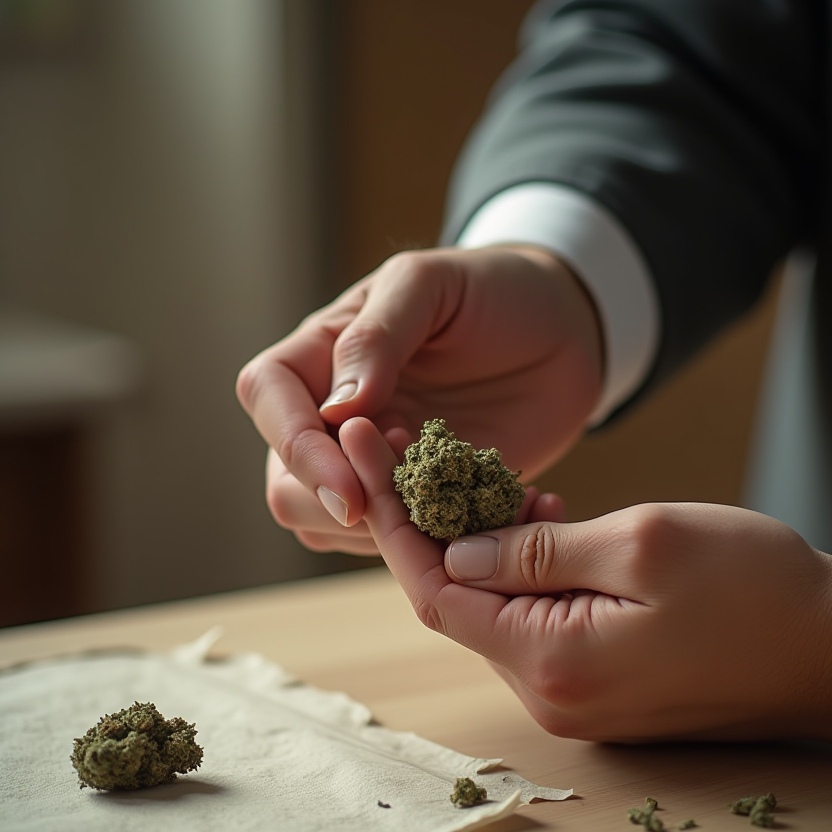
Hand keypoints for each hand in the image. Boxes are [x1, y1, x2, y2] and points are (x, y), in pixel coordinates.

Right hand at [237, 245, 601, 554]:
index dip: (294, 444)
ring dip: (382, 531)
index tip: (348, 481)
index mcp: (322, 352)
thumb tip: (336, 409)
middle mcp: (337, 416)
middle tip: (403, 496)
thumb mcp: (432, 284)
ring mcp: (378, 463)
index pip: (267, 397)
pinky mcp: (424, 498)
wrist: (564, 330)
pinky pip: (401, 541)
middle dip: (331, 501)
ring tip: (453, 496)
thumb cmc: (493, 289)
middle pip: (286, 481)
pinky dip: (432, 546)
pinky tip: (484, 517)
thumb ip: (377, 336)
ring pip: (331, 525)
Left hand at [340, 415, 831, 748]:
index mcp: (552, 660)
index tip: (364, 449)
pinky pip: (538, 621)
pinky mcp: (601, 681)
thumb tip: (459, 548)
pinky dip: (527, 567)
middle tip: (419, 446)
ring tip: (495, 477)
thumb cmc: (755, 588)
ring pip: (498, 606)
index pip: (436, 588)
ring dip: (486, 541)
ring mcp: (577, 693)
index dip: (392, 518)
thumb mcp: (642, 543)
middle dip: (431, 521)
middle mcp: (551, 691)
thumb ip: (538, 551)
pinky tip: (545, 518)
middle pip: (459, 599)